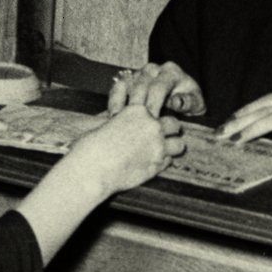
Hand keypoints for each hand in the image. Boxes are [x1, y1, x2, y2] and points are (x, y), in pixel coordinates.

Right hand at [63, 102, 185, 195]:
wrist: (92, 168)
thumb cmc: (92, 144)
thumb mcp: (106, 122)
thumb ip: (121, 117)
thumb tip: (121, 112)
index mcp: (138, 110)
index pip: (157, 103)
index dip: (155, 111)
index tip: (153, 116)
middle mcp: (152, 126)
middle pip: (174, 123)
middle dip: (169, 129)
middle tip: (161, 135)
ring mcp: (157, 146)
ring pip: (179, 145)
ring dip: (172, 147)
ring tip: (163, 151)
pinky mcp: (157, 165)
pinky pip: (169, 161)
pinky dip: (163, 162)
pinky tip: (153, 163)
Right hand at [106, 61, 205, 117]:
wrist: (180, 100)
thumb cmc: (190, 103)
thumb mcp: (194, 104)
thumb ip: (187, 102)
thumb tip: (176, 101)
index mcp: (172, 72)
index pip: (158, 87)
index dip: (154, 105)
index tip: (152, 122)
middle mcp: (155, 68)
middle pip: (140, 85)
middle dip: (138, 107)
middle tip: (137, 126)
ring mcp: (140, 73)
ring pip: (127, 84)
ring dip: (124, 104)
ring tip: (124, 122)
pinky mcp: (129, 79)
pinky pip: (118, 86)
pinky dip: (115, 100)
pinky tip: (115, 116)